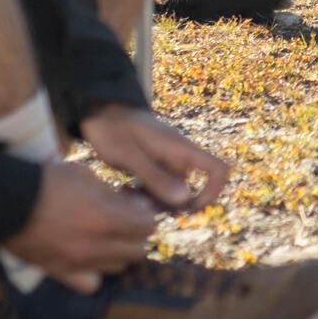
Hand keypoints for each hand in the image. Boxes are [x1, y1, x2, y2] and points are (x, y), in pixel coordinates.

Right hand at [4, 160, 156, 291]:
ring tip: (108, 237)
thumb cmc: (47, 182)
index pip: (147, 226)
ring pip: (117, 267)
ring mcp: (78, 264)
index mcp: (105, 219)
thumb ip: (116, 194)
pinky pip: (90, 284)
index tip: (139, 207)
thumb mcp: (86, 176)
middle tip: (127, 221)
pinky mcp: (60, 273)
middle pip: (137, 250)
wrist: (5, 201)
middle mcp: (95, 247)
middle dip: (137, 234)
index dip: (147, 215)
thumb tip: (140, 206)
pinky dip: (95, 273)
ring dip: (119, 252)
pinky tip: (90, 258)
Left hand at [80, 103, 228, 211]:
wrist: (99, 111)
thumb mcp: (130, 155)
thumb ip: (156, 177)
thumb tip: (185, 199)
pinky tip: (124, 189)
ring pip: (170, 193)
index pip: (217, 169)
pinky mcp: (154, 167)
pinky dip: (144, 195)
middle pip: (190, 191)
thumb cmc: (113, 129)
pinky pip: (157, 188)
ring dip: (152, 202)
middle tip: (140, 207)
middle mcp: (179, 157)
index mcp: (181, 149)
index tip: (191, 206)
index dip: (213, 190)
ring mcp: (167, 162)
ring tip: (126, 195)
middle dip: (169, 206)